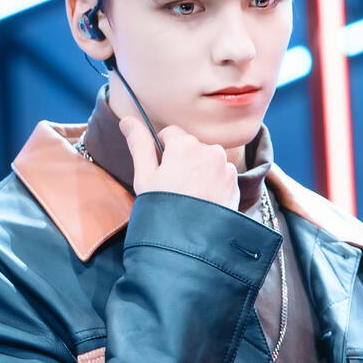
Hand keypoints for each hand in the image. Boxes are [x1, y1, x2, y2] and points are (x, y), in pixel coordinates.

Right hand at [119, 115, 239, 210]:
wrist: (190, 242)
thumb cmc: (163, 209)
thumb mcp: (145, 177)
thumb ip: (139, 145)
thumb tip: (127, 120)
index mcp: (185, 145)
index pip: (170, 133)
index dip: (162, 151)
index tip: (161, 171)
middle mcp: (209, 150)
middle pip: (190, 147)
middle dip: (183, 161)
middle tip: (174, 187)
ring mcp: (225, 166)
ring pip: (207, 160)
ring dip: (199, 172)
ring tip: (190, 196)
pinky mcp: (235, 182)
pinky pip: (221, 174)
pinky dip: (213, 184)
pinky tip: (203, 201)